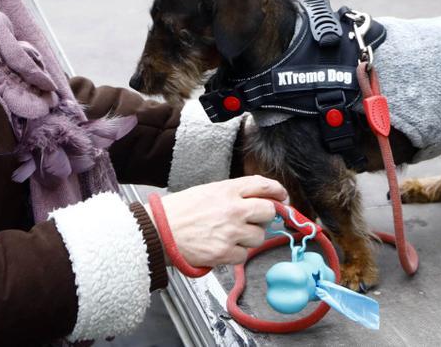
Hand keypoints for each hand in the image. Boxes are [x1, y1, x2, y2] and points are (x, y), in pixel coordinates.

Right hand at [156, 176, 287, 267]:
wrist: (157, 231)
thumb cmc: (178, 212)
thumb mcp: (206, 192)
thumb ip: (233, 194)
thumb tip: (257, 201)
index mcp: (227, 190)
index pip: (264, 185)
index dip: (278, 192)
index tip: (282, 198)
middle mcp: (233, 208)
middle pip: (269, 211)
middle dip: (264, 218)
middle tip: (254, 221)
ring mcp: (231, 231)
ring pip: (258, 236)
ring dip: (248, 239)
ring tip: (228, 236)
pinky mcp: (225, 252)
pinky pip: (244, 255)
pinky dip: (234, 254)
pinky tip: (220, 248)